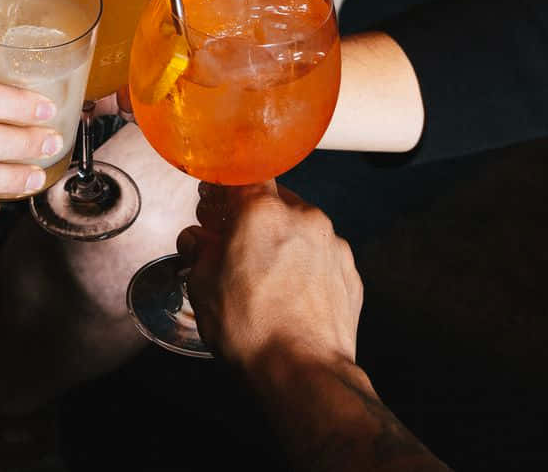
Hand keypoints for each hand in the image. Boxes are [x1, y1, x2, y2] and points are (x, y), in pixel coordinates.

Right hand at [178, 181, 361, 370]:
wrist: (303, 371)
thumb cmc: (253, 329)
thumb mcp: (202, 285)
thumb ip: (199, 251)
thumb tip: (197, 242)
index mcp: (262, 212)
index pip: (243, 176)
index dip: (226, 188)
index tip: (216, 204)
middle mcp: (304, 218)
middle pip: (274, 201)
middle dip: (253, 218)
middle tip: (234, 244)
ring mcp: (333, 245)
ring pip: (301, 228)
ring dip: (282, 242)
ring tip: (264, 277)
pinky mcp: (350, 272)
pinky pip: (322, 256)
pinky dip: (305, 266)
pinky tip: (289, 294)